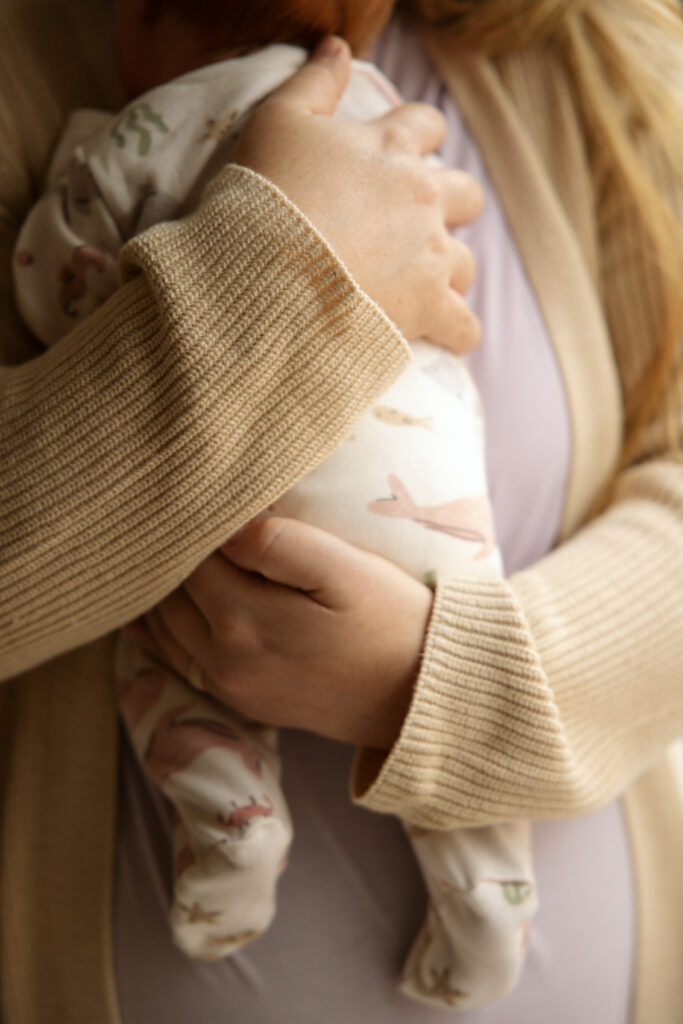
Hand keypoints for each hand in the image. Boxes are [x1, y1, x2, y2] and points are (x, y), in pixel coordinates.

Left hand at [126, 518, 433, 749]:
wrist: (423, 696)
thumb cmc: (392, 620)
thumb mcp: (345, 568)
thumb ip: (277, 542)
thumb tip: (222, 527)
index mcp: (242, 621)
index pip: (187, 559)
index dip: (195, 526)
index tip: (205, 499)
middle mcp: (224, 661)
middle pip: (169, 596)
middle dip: (174, 558)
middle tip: (188, 519)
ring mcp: (232, 688)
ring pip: (168, 628)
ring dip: (170, 591)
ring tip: (184, 553)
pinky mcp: (245, 702)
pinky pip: (185, 658)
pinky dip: (175, 626)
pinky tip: (182, 601)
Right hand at [233, 37, 482, 353]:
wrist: (265, 270)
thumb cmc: (267, 194)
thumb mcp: (276, 120)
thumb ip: (314, 81)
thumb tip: (337, 45)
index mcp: (392, 147)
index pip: (427, 125)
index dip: (419, 137)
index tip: (403, 155)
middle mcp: (423, 199)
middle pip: (466, 195)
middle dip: (448, 206)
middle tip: (415, 226)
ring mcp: (430, 256)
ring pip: (467, 262)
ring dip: (448, 269)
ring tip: (419, 284)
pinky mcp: (428, 308)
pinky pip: (465, 326)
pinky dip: (457, 331)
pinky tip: (442, 333)